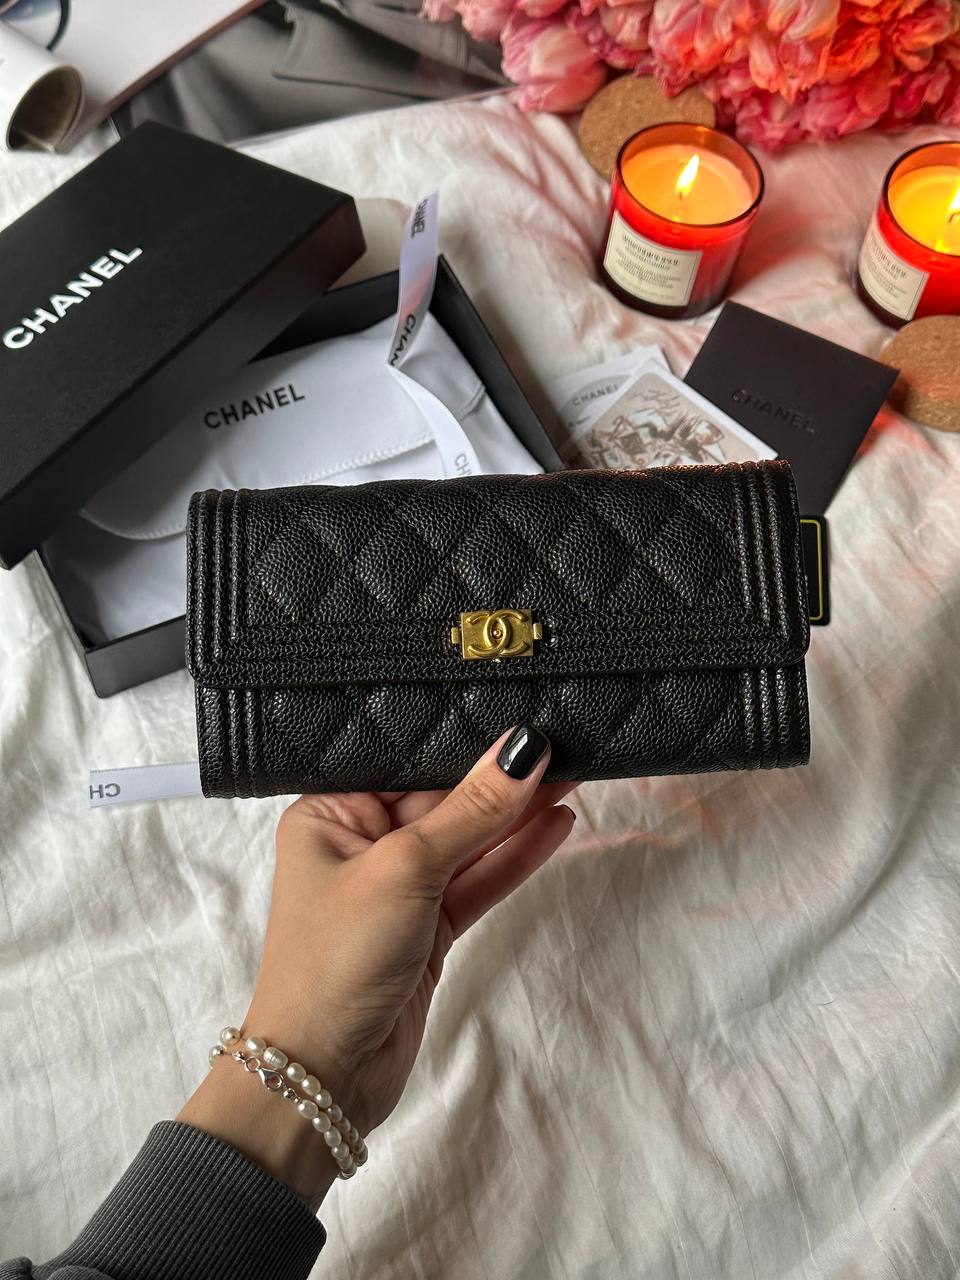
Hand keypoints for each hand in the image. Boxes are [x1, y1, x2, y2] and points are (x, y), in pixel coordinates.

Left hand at [179, 725, 576, 1207]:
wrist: (322, 1076)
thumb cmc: (338, 958)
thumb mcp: (405, 871)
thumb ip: (471, 812)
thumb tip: (523, 750)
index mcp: (330, 813)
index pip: (405, 762)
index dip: (461, 741)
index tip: (518, 714)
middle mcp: (361, 843)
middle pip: (442, 799)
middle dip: (498, 778)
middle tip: (562, 742)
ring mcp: (398, 888)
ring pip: (467, 840)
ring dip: (517, 815)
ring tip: (575, 776)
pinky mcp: (428, 927)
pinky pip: (477, 880)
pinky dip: (514, 858)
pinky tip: (555, 826)